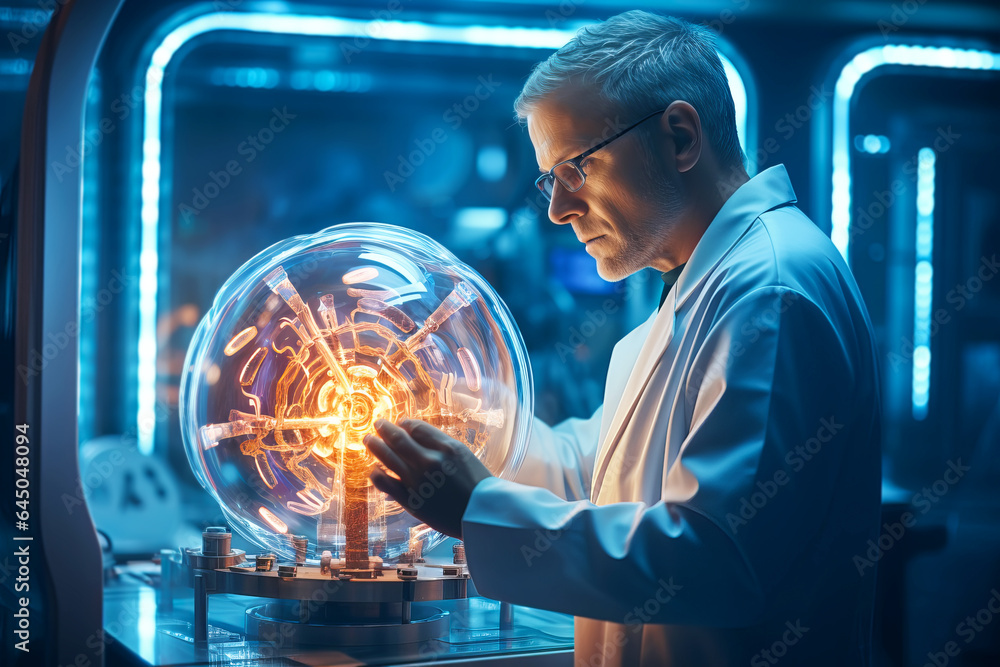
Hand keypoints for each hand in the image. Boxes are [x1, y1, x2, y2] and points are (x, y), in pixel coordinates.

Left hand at [364, 419, 492, 538]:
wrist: (480, 516)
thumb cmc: (476, 485)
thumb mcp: (464, 455)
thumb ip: (441, 444)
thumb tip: (416, 433)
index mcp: (447, 447)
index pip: (416, 427)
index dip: (405, 423)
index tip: (401, 424)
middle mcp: (430, 461)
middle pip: (398, 438)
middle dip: (384, 428)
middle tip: (377, 424)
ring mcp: (418, 481)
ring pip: (387, 457)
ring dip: (375, 445)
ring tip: (368, 439)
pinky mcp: (410, 500)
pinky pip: (385, 483)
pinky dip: (376, 474)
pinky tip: (374, 470)